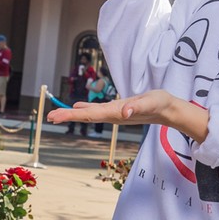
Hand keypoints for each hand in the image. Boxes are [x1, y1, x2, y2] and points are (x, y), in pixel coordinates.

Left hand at [48, 90, 208, 142]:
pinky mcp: (117, 110)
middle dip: (67, 116)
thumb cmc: (161, 104)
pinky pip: (97, 109)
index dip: (71, 116)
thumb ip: (137, 106)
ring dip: (73, 114)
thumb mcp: (151, 102)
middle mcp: (112, 115)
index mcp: (116, 113)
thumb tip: (123, 112)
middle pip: (86, 116)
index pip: (89, 115)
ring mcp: (114, 113)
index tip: (55, 117)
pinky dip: (85, 109)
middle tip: (49, 117)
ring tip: (57, 114)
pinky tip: (78, 107)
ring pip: (90, 113)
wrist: (169, 111)